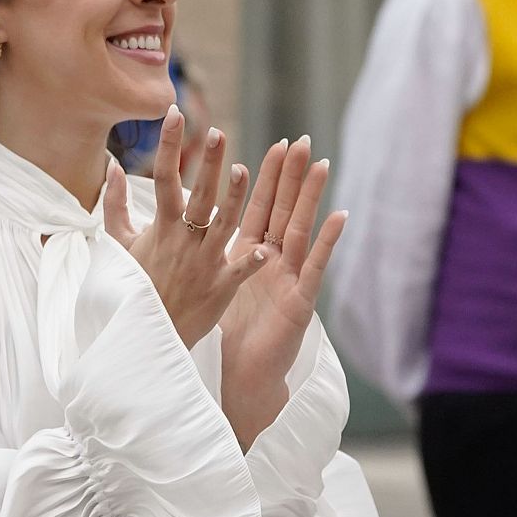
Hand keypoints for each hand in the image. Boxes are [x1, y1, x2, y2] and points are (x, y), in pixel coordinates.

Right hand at [103, 106, 269, 347]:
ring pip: (224, 224)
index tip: (173, 113)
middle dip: (208, 163)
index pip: (163, 177)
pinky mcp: (220, 286)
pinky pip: (239, 271)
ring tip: (246, 170)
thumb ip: (115, 204)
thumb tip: (113, 166)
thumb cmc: (135, 285)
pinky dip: (251, 261)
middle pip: (198, 195)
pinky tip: (265, 249)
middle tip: (217, 132)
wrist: (147, 334)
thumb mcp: (120, 244)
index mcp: (161, 226)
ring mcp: (204, 262)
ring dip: (236, 198)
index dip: (168, 144)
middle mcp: (184, 240)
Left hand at [218, 136, 346, 449]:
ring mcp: (290, 278)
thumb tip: (176, 226)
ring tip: (321, 165)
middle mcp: (274, 261)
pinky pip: (314, 265)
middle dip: (291, 175)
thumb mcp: (209, 286)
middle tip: (301, 140)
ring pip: (301, 229)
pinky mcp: (300, 300)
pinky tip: (339, 215)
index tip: (274, 144)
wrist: (241, 377)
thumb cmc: (225, 335)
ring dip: (311, 197)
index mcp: (250, 255)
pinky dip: (327, 241)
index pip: (259, 206)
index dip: (268, 176)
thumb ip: (201, 254)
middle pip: (283, 209)